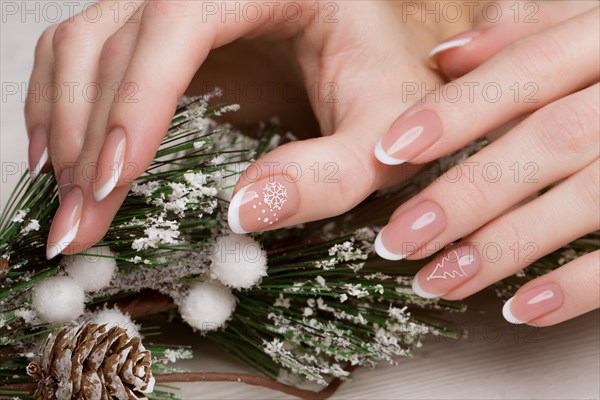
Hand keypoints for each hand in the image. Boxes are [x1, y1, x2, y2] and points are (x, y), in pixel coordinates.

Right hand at [27, 1, 445, 257]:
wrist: (378, 73)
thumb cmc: (387, 92)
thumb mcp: (381, 134)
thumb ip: (331, 173)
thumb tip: (242, 213)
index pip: (181, 18)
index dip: (140, 97)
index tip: (118, 179)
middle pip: (117, 36)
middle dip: (90, 137)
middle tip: (80, 223)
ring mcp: (179, 7)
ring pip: (85, 42)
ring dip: (65, 122)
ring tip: (68, 198)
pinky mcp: (165, 38)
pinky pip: (87, 53)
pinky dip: (63, 104)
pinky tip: (64, 157)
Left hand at [373, 4, 598, 325]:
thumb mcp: (587, 29)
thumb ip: (522, 36)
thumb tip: (445, 56)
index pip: (526, 68)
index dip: (456, 111)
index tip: (392, 150)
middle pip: (547, 142)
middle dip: (465, 195)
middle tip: (400, 239)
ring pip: (584, 202)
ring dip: (502, 249)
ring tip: (437, 280)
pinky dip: (576, 287)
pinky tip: (520, 308)